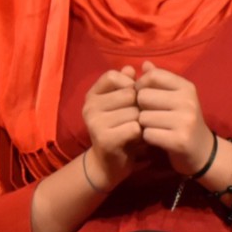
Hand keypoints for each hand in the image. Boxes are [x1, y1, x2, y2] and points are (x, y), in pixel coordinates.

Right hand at [82, 65, 147, 187]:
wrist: (110, 163)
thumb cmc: (121, 128)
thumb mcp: (123, 104)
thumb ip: (127, 85)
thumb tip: (131, 67)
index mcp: (92, 95)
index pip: (113, 76)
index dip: (130, 84)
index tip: (135, 97)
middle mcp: (89, 107)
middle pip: (128, 93)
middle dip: (140, 105)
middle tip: (139, 117)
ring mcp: (95, 123)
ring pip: (134, 111)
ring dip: (143, 120)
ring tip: (139, 128)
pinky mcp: (105, 139)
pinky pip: (134, 127)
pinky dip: (142, 133)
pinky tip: (138, 138)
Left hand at [133, 61, 214, 175]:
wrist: (203, 152)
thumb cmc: (184, 122)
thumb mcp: (176, 98)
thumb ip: (160, 81)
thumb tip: (145, 64)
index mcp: (187, 87)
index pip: (153, 76)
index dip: (140, 86)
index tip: (143, 97)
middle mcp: (188, 101)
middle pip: (143, 96)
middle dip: (141, 108)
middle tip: (149, 116)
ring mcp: (185, 121)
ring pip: (143, 117)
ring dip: (144, 125)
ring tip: (154, 128)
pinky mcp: (179, 140)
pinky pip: (148, 134)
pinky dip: (148, 138)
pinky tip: (157, 139)